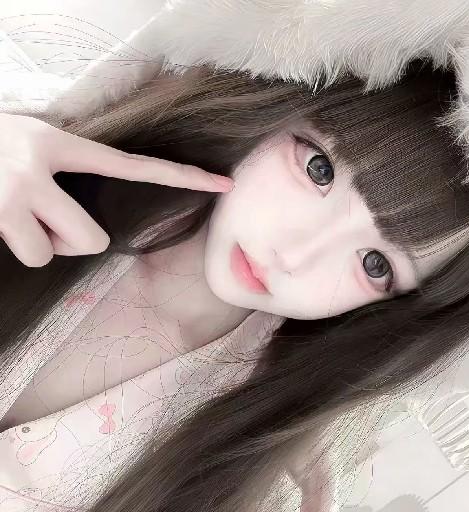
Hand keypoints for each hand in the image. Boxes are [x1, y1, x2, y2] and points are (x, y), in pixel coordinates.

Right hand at [0, 113, 233, 266]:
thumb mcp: (35, 144)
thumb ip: (69, 168)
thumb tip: (88, 217)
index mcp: (63, 143)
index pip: (136, 166)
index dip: (181, 177)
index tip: (222, 184)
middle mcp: (41, 165)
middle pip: (91, 240)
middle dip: (74, 243)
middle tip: (50, 222)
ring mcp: (14, 192)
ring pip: (55, 253)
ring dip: (41, 244)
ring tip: (19, 216)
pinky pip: (30, 255)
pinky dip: (20, 247)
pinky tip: (3, 222)